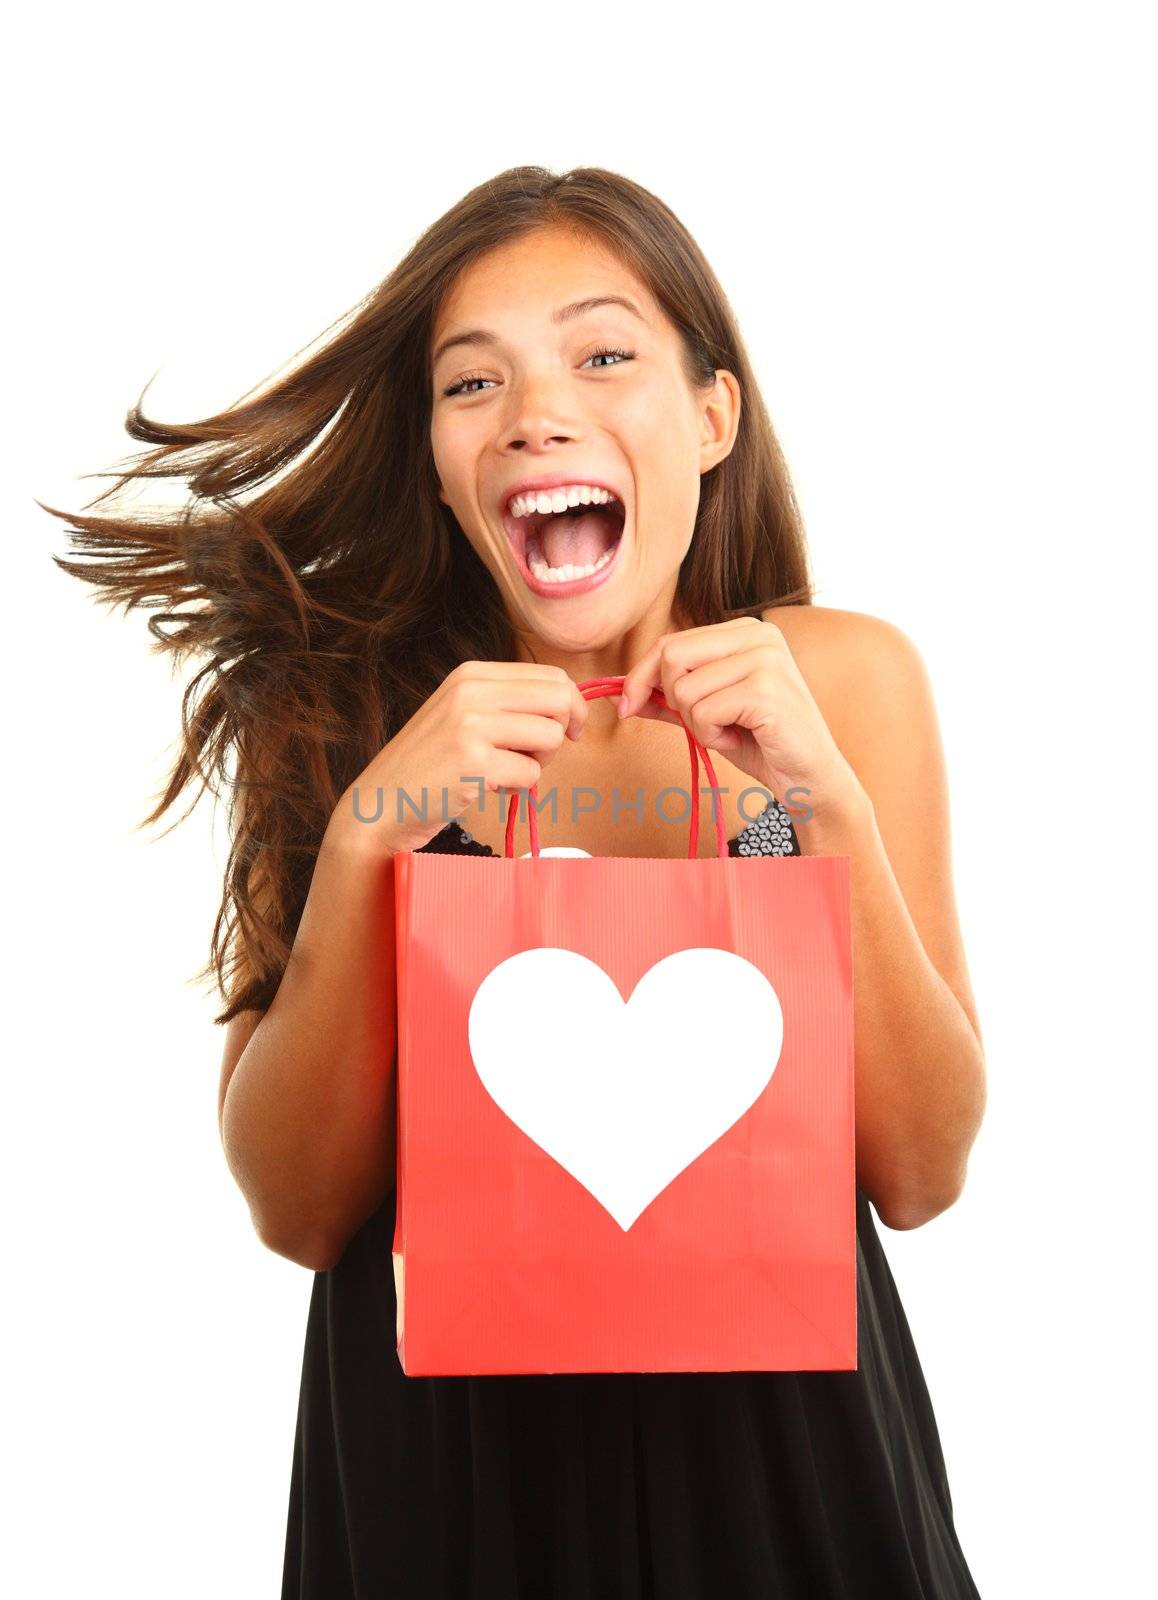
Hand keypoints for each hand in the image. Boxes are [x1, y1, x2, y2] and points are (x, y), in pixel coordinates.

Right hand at [328, 660, 587, 856]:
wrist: (379, 804)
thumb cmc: (429, 766)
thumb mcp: (462, 715)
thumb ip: (507, 703)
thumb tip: (570, 705)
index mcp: (471, 674)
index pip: (551, 676)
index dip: (571, 706)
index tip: (570, 731)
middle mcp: (471, 690)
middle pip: (559, 699)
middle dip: (561, 732)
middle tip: (538, 755)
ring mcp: (471, 724)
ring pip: (550, 737)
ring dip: (538, 763)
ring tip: (503, 772)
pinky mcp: (473, 762)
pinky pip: (531, 773)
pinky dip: (517, 788)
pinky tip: (486, 788)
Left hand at [615, 617, 864, 820]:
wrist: (809, 777)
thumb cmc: (761, 743)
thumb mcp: (708, 714)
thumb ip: (669, 699)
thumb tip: (621, 695)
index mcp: (744, 631)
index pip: (671, 641)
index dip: (641, 675)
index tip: (628, 704)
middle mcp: (757, 635)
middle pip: (672, 656)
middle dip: (671, 698)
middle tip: (700, 723)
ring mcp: (765, 659)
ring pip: (685, 689)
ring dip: (696, 724)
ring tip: (729, 731)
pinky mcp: (766, 690)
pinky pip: (704, 712)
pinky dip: (711, 735)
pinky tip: (739, 738)